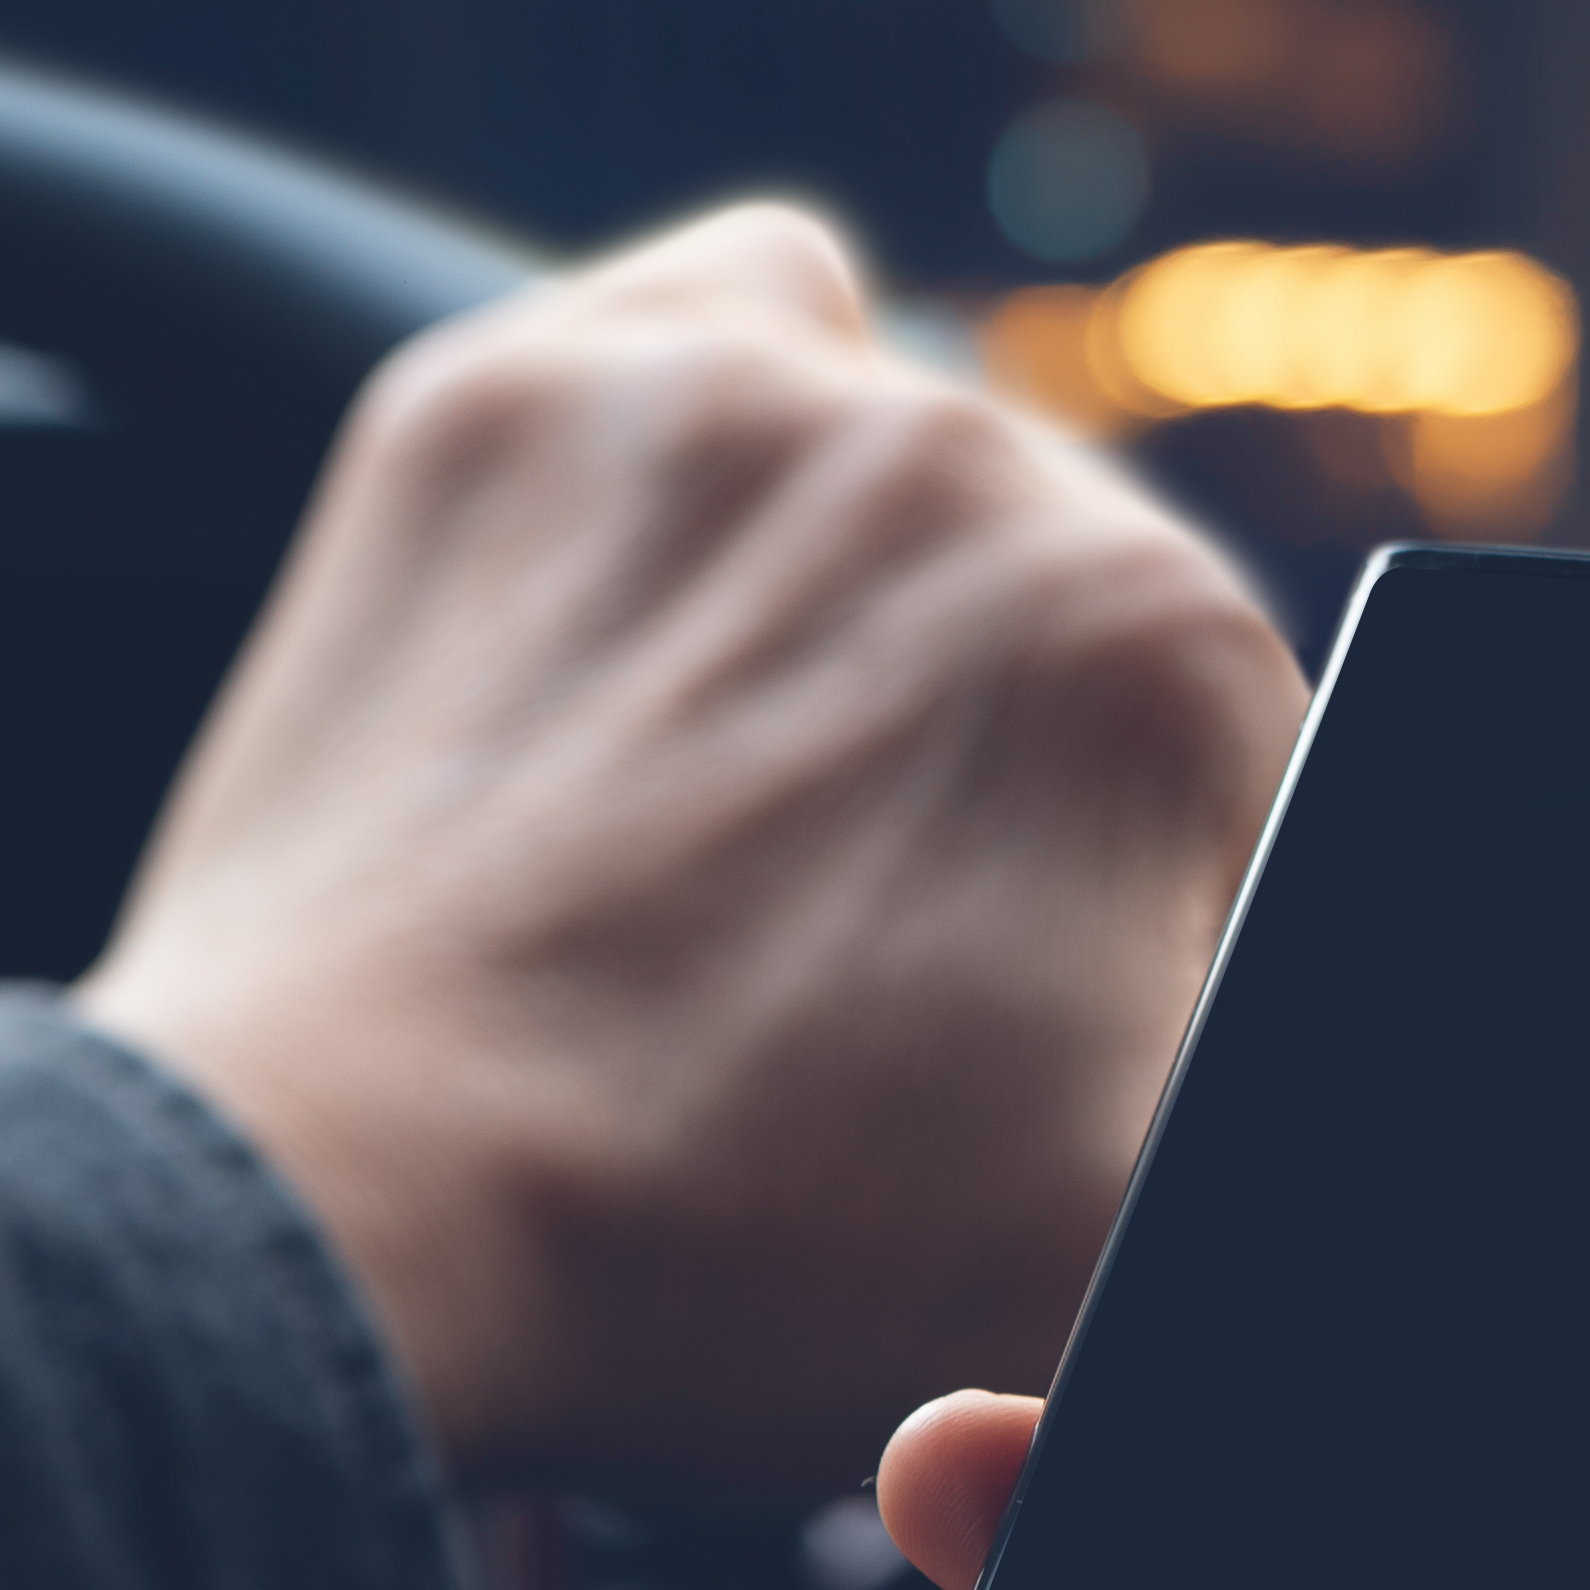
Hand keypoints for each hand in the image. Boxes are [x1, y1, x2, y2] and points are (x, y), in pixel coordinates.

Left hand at [77, 208, 1303, 1502]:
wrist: (338, 1206)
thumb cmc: (709, 1252)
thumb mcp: (1101, 1238)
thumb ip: (1243, 1091)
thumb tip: (1250, 1032)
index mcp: (1164, 654)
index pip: (1209, 767)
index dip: (1110, 925)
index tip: (977, 1018)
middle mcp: (970, 462)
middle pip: (1029, 619)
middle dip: (966, 776)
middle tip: (810, 958)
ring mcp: (729, 410)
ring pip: (872, 482)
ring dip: (837, 626)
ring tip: (708, 832)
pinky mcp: (515, 402)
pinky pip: (695, 338)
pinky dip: (697, 442)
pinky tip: (643, 624)